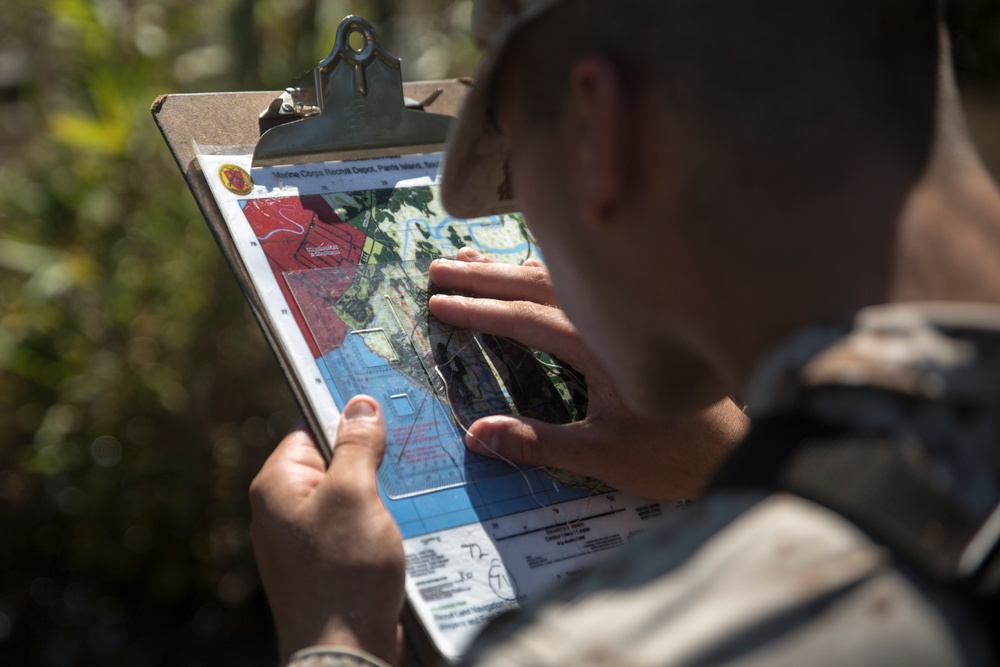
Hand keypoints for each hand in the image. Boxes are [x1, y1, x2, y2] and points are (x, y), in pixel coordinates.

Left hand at [249, 396, 404, 664]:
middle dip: (370, 467)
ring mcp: (304, 545)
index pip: (310, 432)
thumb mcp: (355, 494)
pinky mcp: (327, 570)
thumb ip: (357, 446)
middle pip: (334, 466)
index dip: (347, 425)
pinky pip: (355, 534)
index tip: (382, 417)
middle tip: (402, 467)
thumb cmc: (343, 573)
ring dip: (380, 502)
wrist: (347, 651)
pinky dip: (379, 531)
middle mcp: (283, 513)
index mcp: (277, 487)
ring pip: (350, 502)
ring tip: (405, 508)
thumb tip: (359, 405)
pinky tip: (402, 537)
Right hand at [428, 249, 747, 499]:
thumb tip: (478, 434)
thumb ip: (540, 443)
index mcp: (602, 345)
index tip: (440, 304)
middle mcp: (613, 317)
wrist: (738, 447)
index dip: (479, 310)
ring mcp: (626, 314)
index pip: (527, 319)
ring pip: (560, 277)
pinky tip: (531, 270)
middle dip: (484, 278)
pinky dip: (545, 273)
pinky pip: (580, 284)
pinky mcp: (635, 319)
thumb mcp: (604, 456)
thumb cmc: (676, 454)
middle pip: (538, 285)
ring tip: (469, 258)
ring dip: (511, 268)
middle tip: (438, 268)